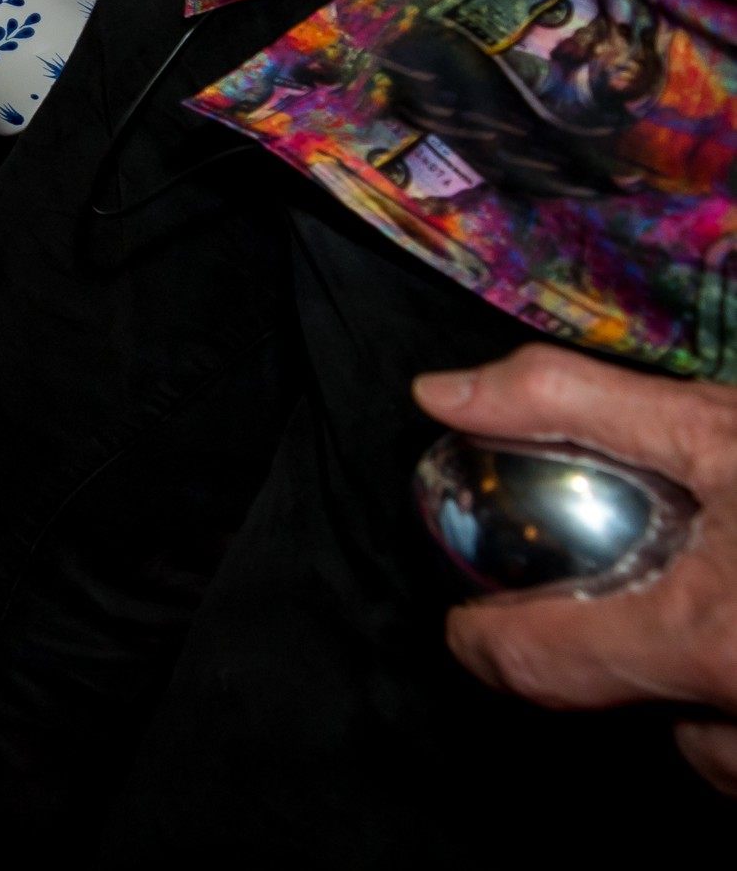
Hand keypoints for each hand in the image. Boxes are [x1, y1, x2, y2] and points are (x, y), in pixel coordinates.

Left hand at [418, 347, 736, 794]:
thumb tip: (440, 395)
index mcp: (708, 642)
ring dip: (711, 697)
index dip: (483, 641)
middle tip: (663, 593)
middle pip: (641, 717)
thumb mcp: (721, 429)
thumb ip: (572, 405)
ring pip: (717, 753)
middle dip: (633, 659)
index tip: (471, 621)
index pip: (539, 669)